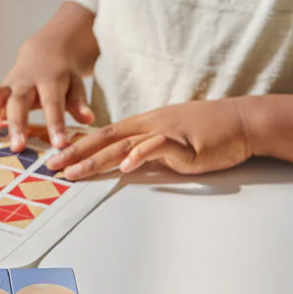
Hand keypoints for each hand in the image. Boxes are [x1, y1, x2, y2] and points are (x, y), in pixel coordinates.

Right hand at [0, 37, 94, 151]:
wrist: (46, 51)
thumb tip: (88, 119)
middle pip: (19, 101)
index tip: (59, 145)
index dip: (56, 123)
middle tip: (18, 148)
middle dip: (17, 124)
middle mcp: (25, 82)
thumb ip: (79, 102)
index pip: (53, 102)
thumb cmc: (63, 76)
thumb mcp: (76, 84)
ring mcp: (7, 85)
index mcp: (50, 80)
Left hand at [45, 99, 252, 178]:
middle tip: (51, 166)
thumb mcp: (172, 138)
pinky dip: (140, 155)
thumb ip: (149, 148)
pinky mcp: (184, 142)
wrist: (241, 121)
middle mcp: (150, 125)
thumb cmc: (209, 131)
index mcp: (145, 124)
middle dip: (76, 153)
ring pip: (124, 145)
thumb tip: (127, 161)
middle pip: (106, 138)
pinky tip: (125, 166)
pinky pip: (158, 147)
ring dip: (96, 159)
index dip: (79, 145)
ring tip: (75, 172)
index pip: (105, 134)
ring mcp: (166, 132)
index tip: (56, 155)